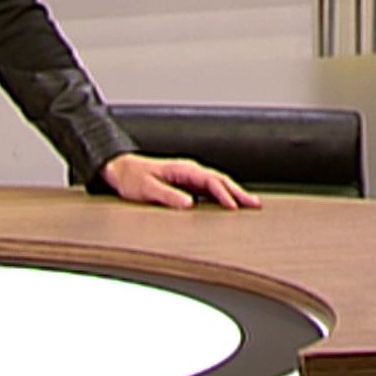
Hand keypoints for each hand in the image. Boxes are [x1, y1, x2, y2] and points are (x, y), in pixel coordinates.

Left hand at [99, 153, 260, 209]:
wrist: (121, 169)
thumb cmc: (132, 178)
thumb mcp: (146, 189)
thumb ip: (167, 195)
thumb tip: (189, 204)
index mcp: (182, 169)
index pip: (209, 180)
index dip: (223, 193)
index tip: (234, 206)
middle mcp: (188, 171)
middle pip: (219, 180)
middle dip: (238, 192)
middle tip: (255, 204)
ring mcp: (189, 176)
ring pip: (217, 183)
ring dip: (234, 193)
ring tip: (250, 204)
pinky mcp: (186, 183)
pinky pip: (209, 188)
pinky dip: (223, 194)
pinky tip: (230, 203)